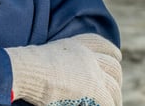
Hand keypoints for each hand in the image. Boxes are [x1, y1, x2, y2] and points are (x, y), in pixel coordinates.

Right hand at [5, 34, 122, 105]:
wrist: (27, 70)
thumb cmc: (27, 67)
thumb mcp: (46, 55)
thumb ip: (61, 60)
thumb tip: (64, 75)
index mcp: (77, 45)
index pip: (101, 45)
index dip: (111, 51)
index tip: (117, 57)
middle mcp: (88, 57)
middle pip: (112, 66)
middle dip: (116, 76)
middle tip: (114, 87)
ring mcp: (93, 72)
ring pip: (113, 86)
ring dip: (115, 96)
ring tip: (113, 103)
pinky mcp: (94, 89)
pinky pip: (107, 100)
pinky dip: (108, 105)